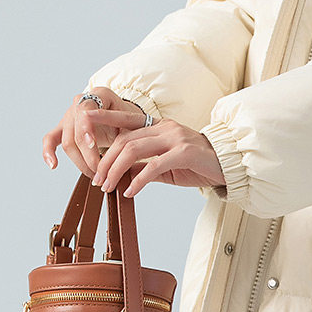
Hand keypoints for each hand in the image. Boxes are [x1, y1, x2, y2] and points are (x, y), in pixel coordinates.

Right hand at [42, 86, 146, 177]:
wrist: (123, 116)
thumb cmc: (129, 119)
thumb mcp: (132, 121)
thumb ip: (124, 131)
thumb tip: (117, 154)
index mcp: (99, 94)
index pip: (86, 111)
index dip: (87, 129)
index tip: (92, 145)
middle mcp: (80, 102)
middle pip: (76, 131)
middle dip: (87, 155)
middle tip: (101, 171)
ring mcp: (69, 114)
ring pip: (67, 141)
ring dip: (79, 161)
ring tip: (94, 174)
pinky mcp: (62, 127)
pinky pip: (50, 139)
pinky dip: (48, 152)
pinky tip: (53, 165)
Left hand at [87, 116, 226, 198]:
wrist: (227, 164)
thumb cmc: (196, 164)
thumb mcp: (165, 165)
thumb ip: (144, 166)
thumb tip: (120, 176)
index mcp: (159, 125)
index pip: (126, 119)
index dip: (105, 119)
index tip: (84, 121)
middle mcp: (166, 127)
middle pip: (125, 139)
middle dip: (105, 161)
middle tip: (97, 180)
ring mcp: (175, 138)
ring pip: (134, 149)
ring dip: (116, 170)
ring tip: (108, 187)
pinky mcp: (185, 153)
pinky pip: (154, 166)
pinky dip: (138, 181)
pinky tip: (130, 192)